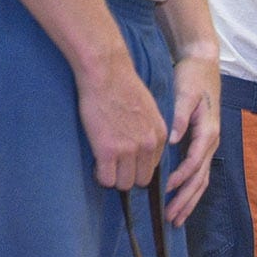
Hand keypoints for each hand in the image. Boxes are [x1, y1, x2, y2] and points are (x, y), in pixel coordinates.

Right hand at [75, 50, 167, 190]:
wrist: (106, 72)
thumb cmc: (123, 85)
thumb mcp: (149, 110)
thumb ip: (149, 130)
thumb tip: (143, 146)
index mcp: (160, 136)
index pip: (153, 168)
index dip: (138, 168)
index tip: (127, 163)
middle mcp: (148, 145)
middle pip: (141, 180)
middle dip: (127, 177)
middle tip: (114, 167)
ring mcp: (128, 149)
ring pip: (124, 183)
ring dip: (113, 178)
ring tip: (104, 166)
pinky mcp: (107, 150)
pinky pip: (106, 178)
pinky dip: (100, 176)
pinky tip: (96, 165)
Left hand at [163, 55, 219, 224]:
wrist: (203, 65)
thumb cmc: (193, 77)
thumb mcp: (185, 93)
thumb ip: (180, 117)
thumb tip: (173, 139)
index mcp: (207, 133)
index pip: (194, 163)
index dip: (180, 178)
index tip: (165, 190)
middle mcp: (210, 143)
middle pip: (200, 180)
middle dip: (186, 200)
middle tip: (172, 218)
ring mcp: (208, 145)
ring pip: (201, 180)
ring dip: (188, 200)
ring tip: (176, 218)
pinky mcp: (202, 144)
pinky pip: (198, 173)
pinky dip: (189, 189)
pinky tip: (180, 199)